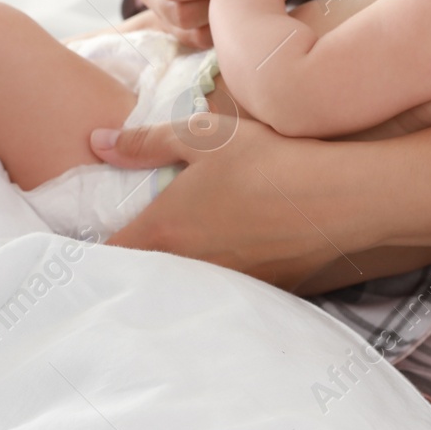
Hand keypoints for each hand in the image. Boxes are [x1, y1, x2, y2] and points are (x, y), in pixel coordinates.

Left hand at [92, 116, 366, 290]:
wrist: (338, 198)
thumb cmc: (267, 162)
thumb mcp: (204, 137)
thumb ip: (145, 142)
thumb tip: (96, 142)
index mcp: (163, 231)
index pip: (107, 257)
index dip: (93, 252)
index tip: (93, 241)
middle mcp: (186, 268)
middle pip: (144, 276)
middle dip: (138, 262)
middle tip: (140, 239)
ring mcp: (224, 286)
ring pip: (185, 285)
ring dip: (179, 271)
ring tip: (193, 242)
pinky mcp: (260, 292)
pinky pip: (227, 289)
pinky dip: (222, 275)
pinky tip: (240, 248)